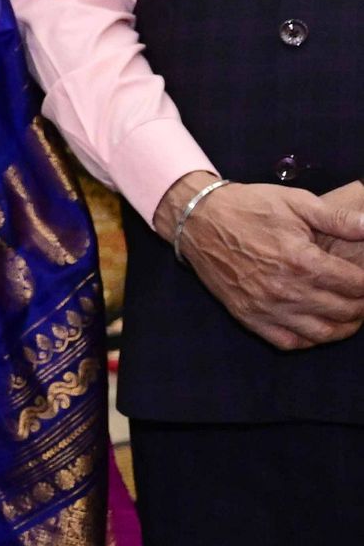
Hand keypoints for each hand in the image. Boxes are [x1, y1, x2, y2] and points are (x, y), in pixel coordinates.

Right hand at [167, 175, 363, 350]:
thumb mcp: (296, 202)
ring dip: (344, 327)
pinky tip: (316, 325)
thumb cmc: (249, 207)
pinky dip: (309, 339)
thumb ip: (338, 218)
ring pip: (322, 333)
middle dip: (362, 304)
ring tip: (349, 315)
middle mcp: (286, 290)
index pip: (356, 285)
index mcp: (302, 261)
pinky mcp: (248, 316)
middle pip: (345, 311)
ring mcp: (266, 307)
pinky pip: (289, 342)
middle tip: (362, 296)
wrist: (197, 219)